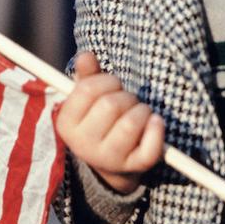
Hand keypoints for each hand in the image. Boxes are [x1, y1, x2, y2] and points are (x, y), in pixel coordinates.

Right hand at [56, 52, 165, 194]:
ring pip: (131, 122)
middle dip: (126, 96)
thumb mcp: (88, 99)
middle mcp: (83, 145)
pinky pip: (151, 145)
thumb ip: (86, 75)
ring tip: (140, 113)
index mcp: (67, 125)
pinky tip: (154, 123)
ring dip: (142, 110)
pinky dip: (157, 128)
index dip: (105, 80)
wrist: (112, 162)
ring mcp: (109, 159)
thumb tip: (86, 56)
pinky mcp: (134, 167)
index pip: (87, 90)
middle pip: (111, 105)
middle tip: (127, 101)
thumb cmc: (100, 119)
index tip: (112, 85)